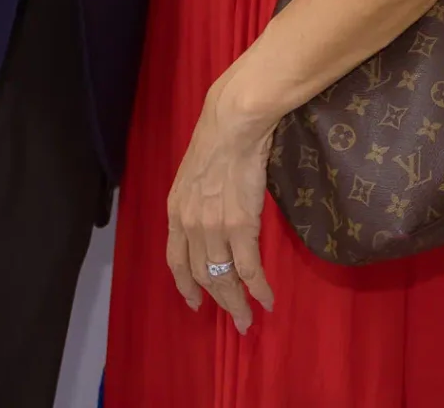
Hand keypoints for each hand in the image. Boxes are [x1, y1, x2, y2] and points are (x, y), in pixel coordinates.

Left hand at [165, 75, 276, 333]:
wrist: (233, 122)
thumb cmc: (218, 136)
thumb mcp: (194, 172)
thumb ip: (198, 197)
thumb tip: (211, 209)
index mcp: (176, 211)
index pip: (176, 260)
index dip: (186, 285)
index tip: (194, 302)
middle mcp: (189, 225)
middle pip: (201, 275)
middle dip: (218, 301)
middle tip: (235, 320)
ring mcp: (213, 227)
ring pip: (224, 278)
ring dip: (238, 304)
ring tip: (249, 320)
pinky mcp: (239, 225)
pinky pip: (249, 268)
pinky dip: (258, 289)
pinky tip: (267, 300)